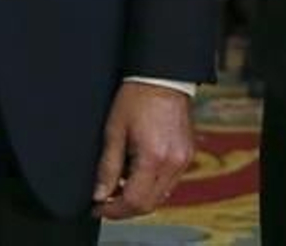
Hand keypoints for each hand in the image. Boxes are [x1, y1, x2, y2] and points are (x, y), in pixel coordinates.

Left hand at [92, 82, 194, 219]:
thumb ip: (107, 167)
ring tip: (120, 184)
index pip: (133, 202)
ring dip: (139, 197)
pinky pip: (170, 182)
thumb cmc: (137, 97)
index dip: (112, 210)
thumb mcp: (114, 131)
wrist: (163, 76)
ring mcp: (184, 160)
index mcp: (154, 157)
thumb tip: (99, 195)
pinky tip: (138, 172)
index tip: (97, 207)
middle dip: (125, 208)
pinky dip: (153, 185)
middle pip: (149, 205)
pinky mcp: (188, 154)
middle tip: (105, 201)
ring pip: (161, 196)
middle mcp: (174, 163)